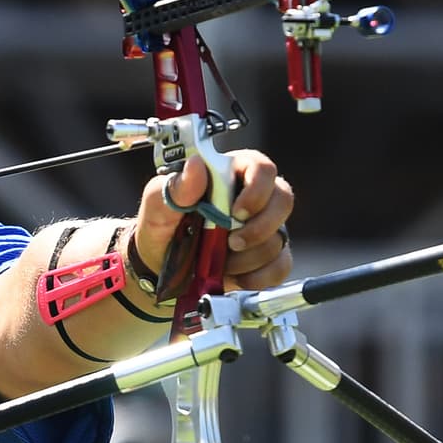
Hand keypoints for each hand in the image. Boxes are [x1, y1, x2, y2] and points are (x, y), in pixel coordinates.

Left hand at [132, 148, 293, 291]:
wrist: (159, 267)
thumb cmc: (161, 227)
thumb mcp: (158, 204)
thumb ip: (176, 187)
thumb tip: (196, 165)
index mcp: (230, 174)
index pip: (261, 168)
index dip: (257, 189)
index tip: (237, 212)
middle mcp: (253, 198)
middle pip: (283, 200)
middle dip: (261, 227)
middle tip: (232, 242)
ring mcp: (263, 228)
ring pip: (278, 239)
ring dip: (247, 257)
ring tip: (219, 260)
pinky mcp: (266, 257)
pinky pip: (279, 267)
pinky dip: (257, 276)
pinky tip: (235, 276)